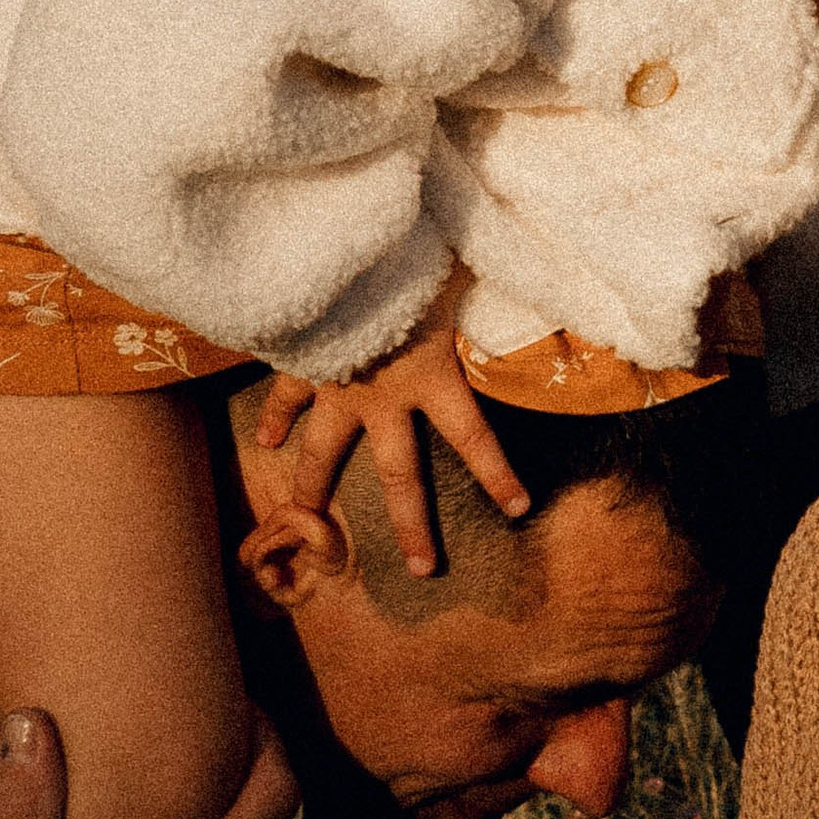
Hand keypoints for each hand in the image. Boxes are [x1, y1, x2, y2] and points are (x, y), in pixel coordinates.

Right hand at [252, 265, 526, 575]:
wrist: (337, 249)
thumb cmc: (412, 255)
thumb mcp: (467, 272)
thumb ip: (499, 286)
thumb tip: (553, 278)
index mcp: (431, 376)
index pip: (474, 437)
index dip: (496, 475)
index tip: (518, 509)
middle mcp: (384, 396)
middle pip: (400, 474)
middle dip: (411, 524)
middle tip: (421, 569)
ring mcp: (337, 385)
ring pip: (326, 452)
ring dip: (316, 487)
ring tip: (308, 519)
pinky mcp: (303, 362)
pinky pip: (286, 395)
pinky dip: (274, 415)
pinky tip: (265, 440)